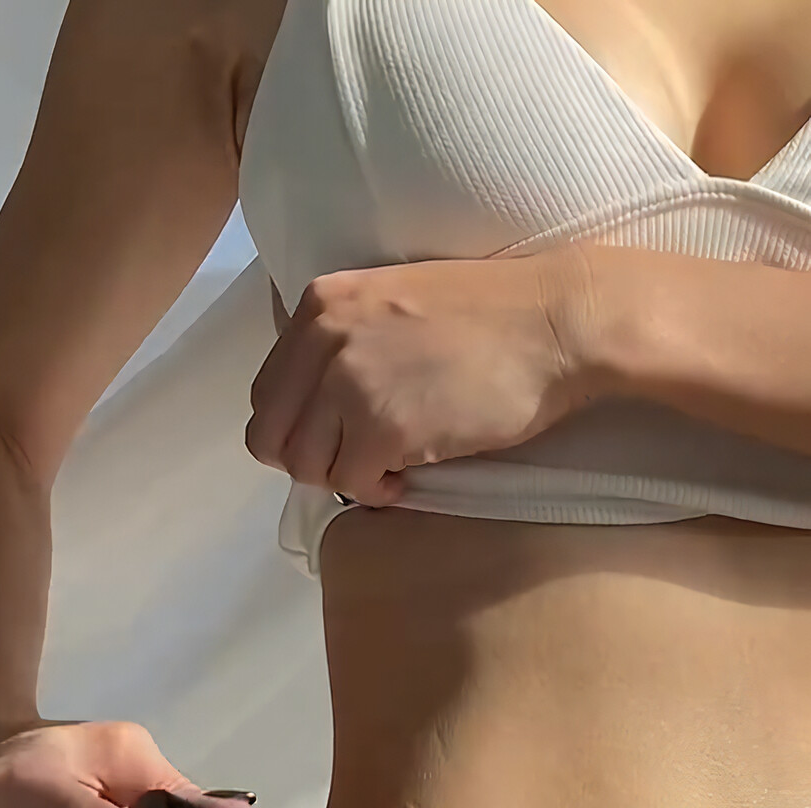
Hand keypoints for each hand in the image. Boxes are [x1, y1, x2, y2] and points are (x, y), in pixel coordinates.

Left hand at [245, 250, 597, 506]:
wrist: (554, 323)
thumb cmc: (490, 317)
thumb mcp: (393, 302)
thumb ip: (344, 340)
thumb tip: (316, 403)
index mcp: (321, 305)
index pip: (266, 393)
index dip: (297, 428)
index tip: (337, 436)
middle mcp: (323, 339)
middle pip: (272, 437)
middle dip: (312, 460)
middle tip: (358, 461)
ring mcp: (349, 383)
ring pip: (308, 466)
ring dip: (346, 477)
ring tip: (389, 466)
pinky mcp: (383, 427)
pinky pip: (352, 485)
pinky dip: (376, 492)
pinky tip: (407, 477)